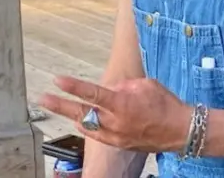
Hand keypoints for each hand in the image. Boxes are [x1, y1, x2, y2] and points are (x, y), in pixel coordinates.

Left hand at [38, 75, 192, 153]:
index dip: (73, 86)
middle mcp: (116, 122)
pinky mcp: (119, 144)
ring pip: (87, 126)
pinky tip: (81, 120)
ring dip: (73, 115)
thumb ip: (123, 86)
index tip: (58, 80)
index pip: (92, 93)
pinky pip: (97, 134)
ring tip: (59, 105)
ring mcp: (116, 136)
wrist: (180, 130)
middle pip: (82, 113)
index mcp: (122, 104)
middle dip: (60, 105)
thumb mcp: (144, 85)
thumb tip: (110, 90)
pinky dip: (88, 126)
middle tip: (44, 98)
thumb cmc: (165, 104)